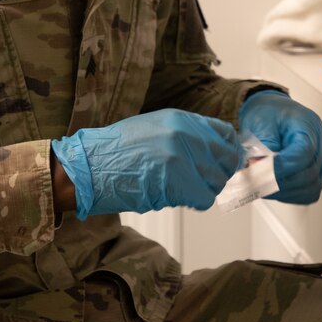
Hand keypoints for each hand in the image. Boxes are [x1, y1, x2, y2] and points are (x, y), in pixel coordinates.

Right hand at [51, 109, 240, 218]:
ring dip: (206, 188)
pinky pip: (204, 198)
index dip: (230, 149)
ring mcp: (182, 159)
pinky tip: (182, 198)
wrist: (91, 167)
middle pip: (225, 159)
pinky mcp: (177, 183)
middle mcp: (185, 135)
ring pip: (216, 181)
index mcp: (180, 119)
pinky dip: (196, 201)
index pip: (225, 133)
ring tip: (187, 189)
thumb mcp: (154, 127)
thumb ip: (184, 134)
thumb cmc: (116, 151)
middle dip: (219, 172)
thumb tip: (211, 149)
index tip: (228, 161)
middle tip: (206, 180)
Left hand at [239, 90, 321, 203]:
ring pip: (311, 188)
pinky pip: (309, 191)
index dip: (281, 168)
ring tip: (263, 186)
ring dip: (286, 192)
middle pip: (310, 174)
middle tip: (257, 183)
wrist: (272, 111)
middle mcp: (321, 143)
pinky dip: (291, 194)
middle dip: (280, 184)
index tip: (260, 172)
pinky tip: (274, 188)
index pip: (304, 153)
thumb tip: (260, 167)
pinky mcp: (317, 171)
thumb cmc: (268, 112)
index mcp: (308, 125)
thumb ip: (263, 144)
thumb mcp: (260, 121)